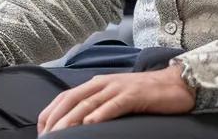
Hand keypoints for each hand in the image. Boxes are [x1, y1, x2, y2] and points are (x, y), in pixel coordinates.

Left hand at [36, 65, 194, 134]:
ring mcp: (118, 88)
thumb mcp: (116, 97)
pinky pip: (114, 105)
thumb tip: (80, 123)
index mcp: (96, 84)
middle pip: (71, 99)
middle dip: (55, 119)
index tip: (41, 130)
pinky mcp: (134, 95)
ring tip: (59, 134)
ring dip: (71, 120)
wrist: (176, 83)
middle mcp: (103, 83)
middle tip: (46, 136)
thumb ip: (98, 105)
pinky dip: (100, 114)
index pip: (65, 96)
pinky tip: (90, 124)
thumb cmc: (145, 94)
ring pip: (88, 103)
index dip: (50, 113)